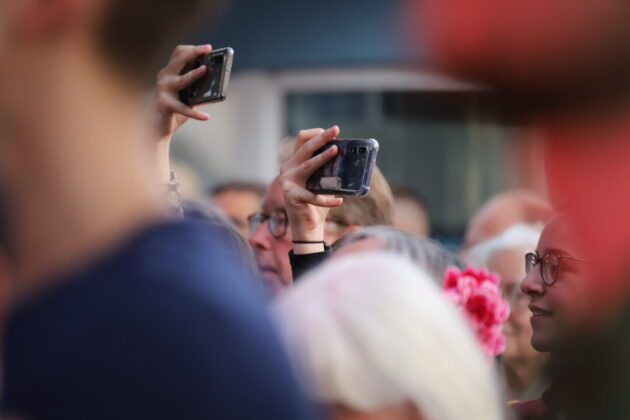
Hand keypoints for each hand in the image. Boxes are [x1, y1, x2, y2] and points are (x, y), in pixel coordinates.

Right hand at [154, 44, 212, 139]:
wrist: (157, 126)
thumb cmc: (174, 108)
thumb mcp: (188, 95)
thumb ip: (198, 87)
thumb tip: (217, 83)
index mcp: (170, 72)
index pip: (179, 54)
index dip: (193, 49)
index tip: (207, 48)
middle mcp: (165, 77)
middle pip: (179, 60)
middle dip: (194, 52)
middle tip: (207, 49)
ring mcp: (163, 90)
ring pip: (181, 80)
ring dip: (193, 74)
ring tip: (205, 70)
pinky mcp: (165, 104)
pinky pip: (183, 108)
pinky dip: (196, 113)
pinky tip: (206, 116)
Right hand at [279, 126, 343, 251]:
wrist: (307, 226)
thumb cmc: (316, 203)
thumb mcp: (323, 182)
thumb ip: (328, 170)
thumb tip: (349, 156)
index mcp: (294, 163)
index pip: (302, 140)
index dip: (315, 133)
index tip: (332, 132)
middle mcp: (288, 169)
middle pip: (305, 147)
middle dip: (321, 137)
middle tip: (335, 130)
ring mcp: (287, 182)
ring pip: (308, 165)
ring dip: (322, 157)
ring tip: (336, 151)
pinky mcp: (291, 196)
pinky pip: (314, 195)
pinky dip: (328, 200)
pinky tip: (340, 201)